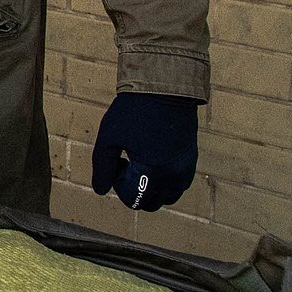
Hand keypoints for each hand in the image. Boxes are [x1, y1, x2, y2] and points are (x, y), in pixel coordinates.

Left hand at [91, 91, 199, 210]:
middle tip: (127, 162)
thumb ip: (102, 166)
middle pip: (151, 203)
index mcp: (154, 173)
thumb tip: (100, 190)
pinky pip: (178, 184)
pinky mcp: (191, 161)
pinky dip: (164, 180)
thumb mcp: (109, 137)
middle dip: (134, 189)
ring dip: (151, 187)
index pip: (133, 199)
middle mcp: (174, 177)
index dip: (118, 184)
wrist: (165, 89)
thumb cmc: (133, 112)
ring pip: (167, 196)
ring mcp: (186, 170)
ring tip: (140, 159)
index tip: (117, 160)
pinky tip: (153, 156)